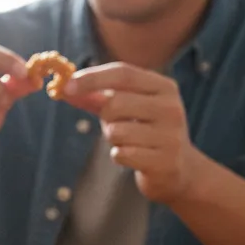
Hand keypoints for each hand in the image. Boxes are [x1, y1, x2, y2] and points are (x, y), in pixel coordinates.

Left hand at [62, 63, 208, 204]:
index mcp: (164, 87)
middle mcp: (171, 108)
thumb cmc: (145, 132)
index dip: (92, 78)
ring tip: (129, 142)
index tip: (66, 85)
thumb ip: (97, 97)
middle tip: (116, 125)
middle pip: (115, 103)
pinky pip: (121, 154)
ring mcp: (170, 136)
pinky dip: (119, 156)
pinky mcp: (164, 162)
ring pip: (115, 131)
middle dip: (105, 117)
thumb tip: (64, 89)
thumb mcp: (128, 109)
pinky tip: (135, 157)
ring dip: (112, 138)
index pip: (123, 73)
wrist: (179, 170)